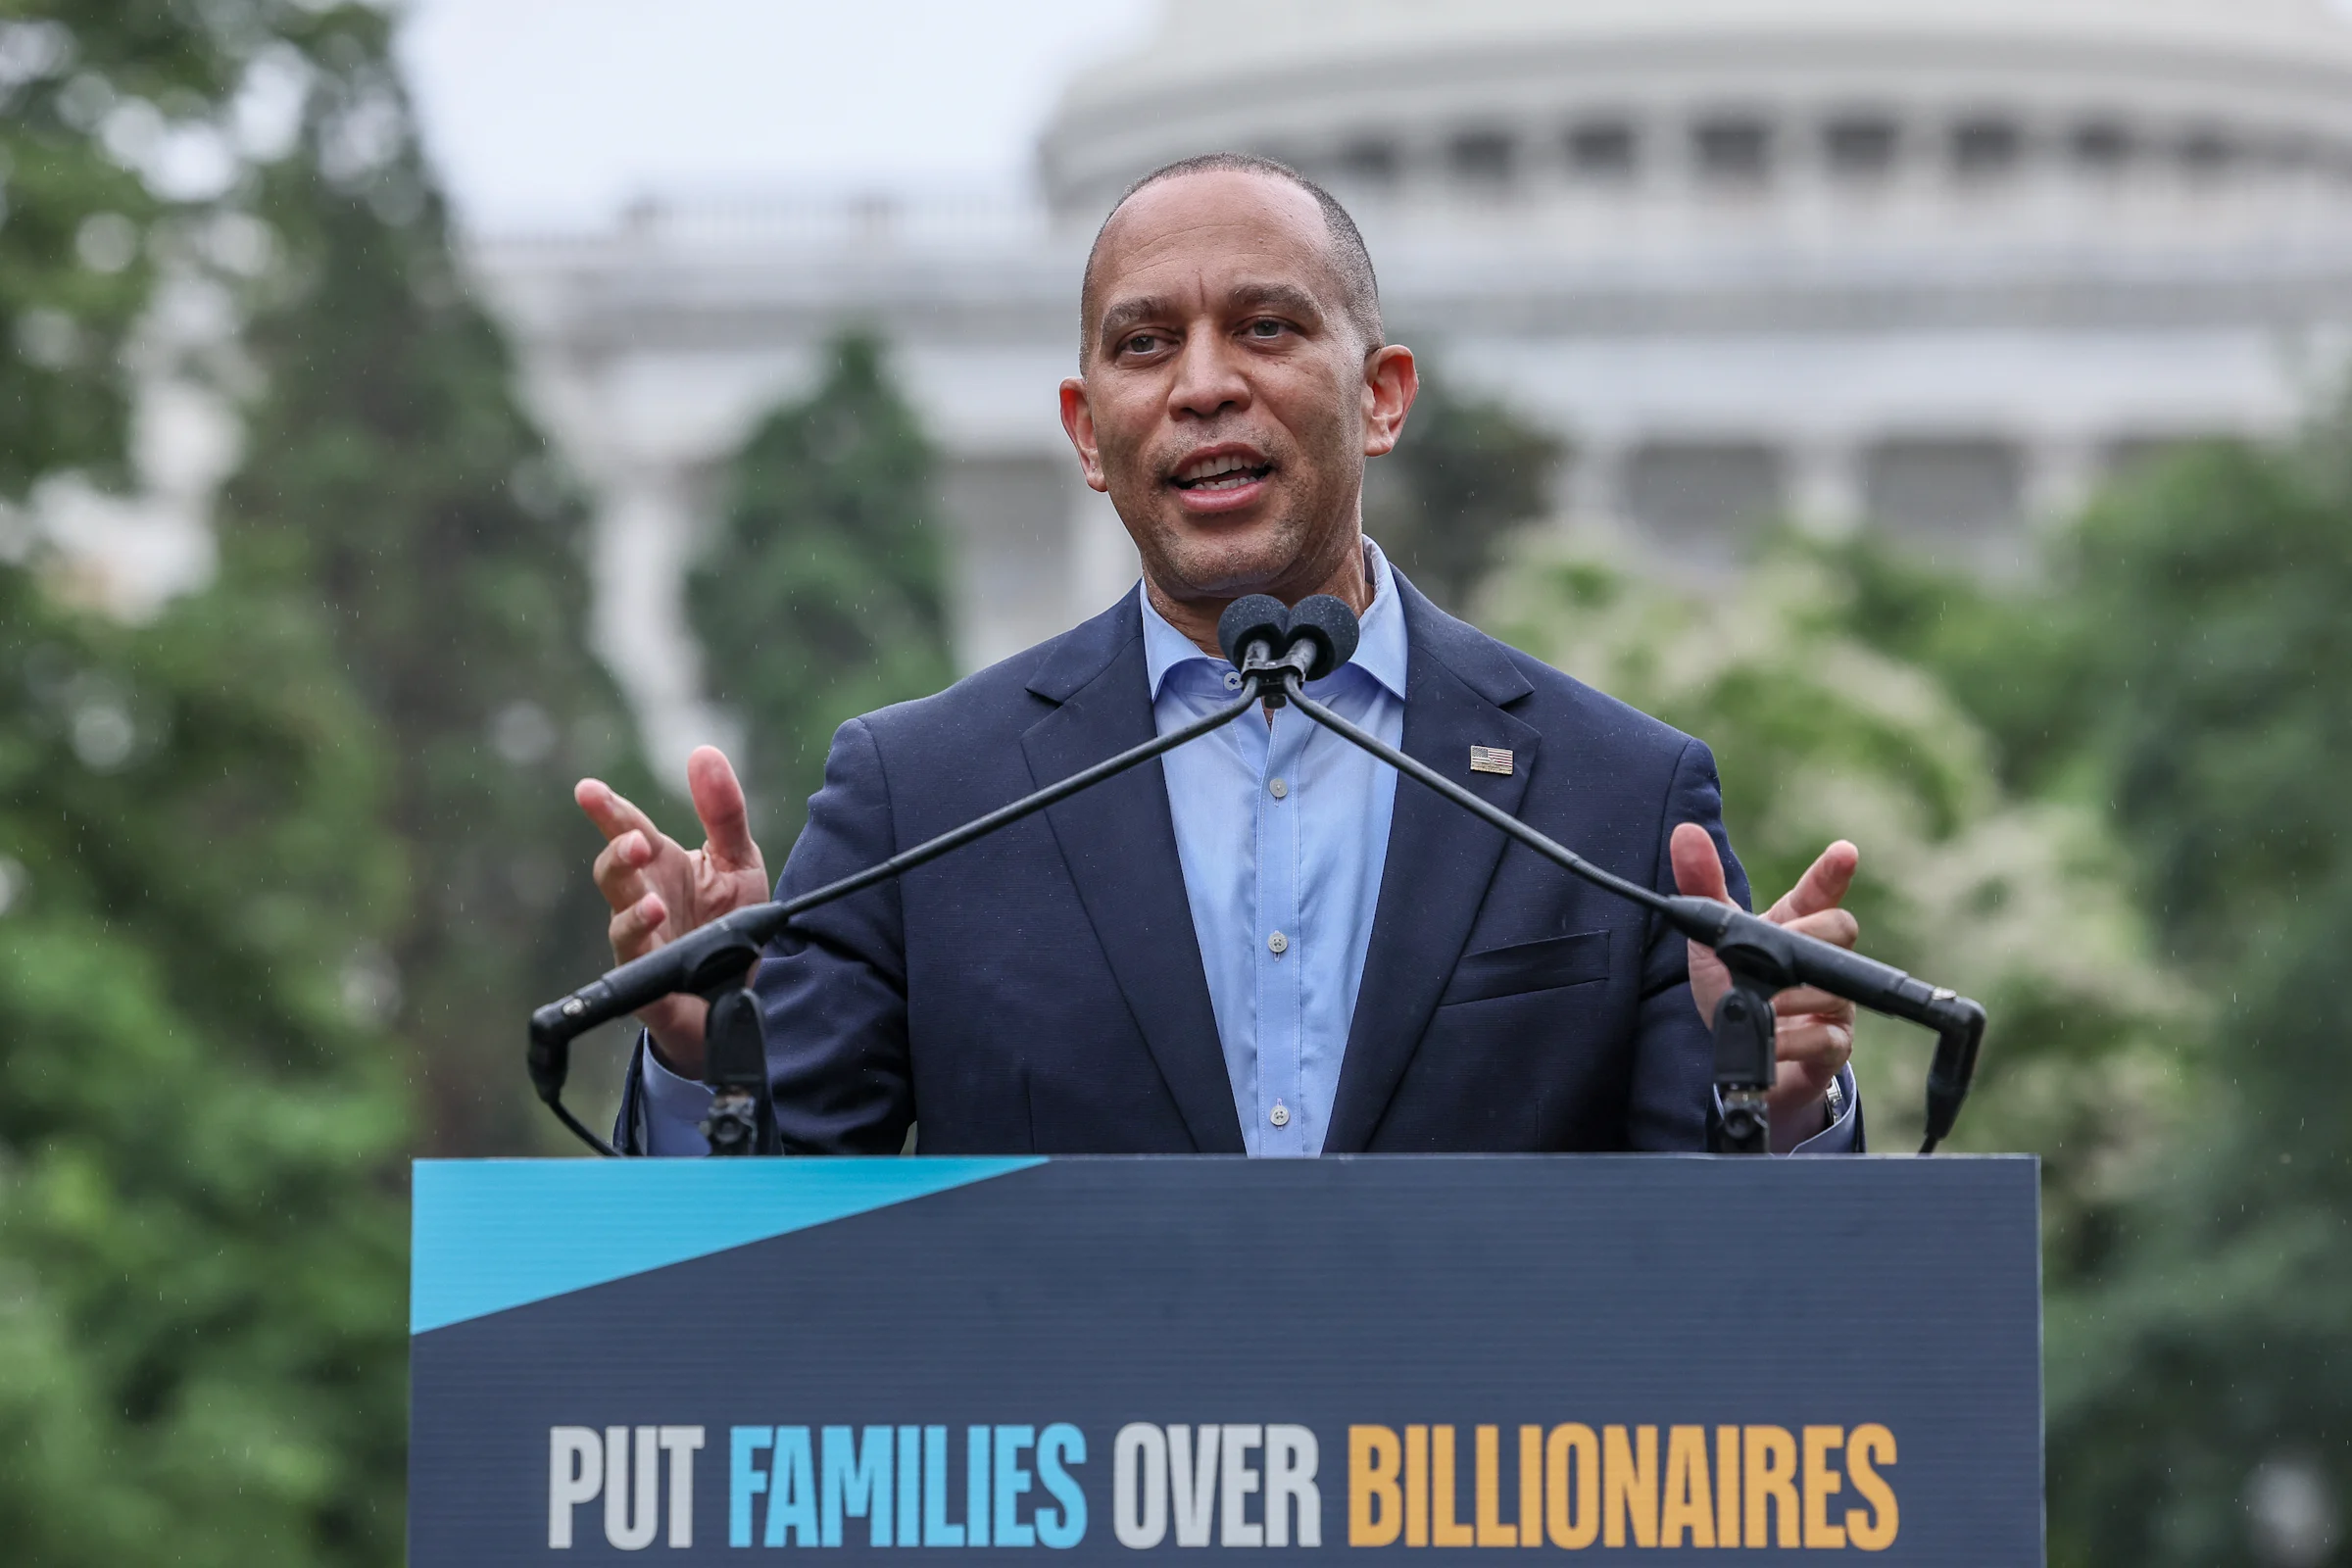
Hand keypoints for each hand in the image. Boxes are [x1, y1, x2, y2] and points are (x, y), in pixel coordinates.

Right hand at [575, 746, 770, 1078]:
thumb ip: (724, 810)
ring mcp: (642, 942)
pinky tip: (658, 927)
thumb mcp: (738, 860)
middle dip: (617, 854)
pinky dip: (644, 947)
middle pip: (614, 871)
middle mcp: (643, 900)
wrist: (739, 990)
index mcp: (661, 867)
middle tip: (634, 840)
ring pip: (620, 920)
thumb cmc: (727, 922)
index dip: (608, 809)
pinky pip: (636, 965)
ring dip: (631, 906)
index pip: (629, 830)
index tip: (588, 790)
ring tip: (654, 899)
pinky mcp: (649, 983)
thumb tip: (704, 752)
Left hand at [1670, 824, 1860, 1148]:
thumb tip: (1684, 833)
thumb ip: (1700, 886)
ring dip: (1791, 996)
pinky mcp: (1832, 1045)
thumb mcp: (1711, 938)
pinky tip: (1773, 1039)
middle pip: (1841, 929)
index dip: (1832, 872)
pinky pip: (1828, 1038)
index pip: (1820, 891)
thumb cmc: (1733, 987)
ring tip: (1762, 1004)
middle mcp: (1820, 960)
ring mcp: (1832, 1002)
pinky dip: (1793, 1038)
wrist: (1740, 1055)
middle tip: (1773, 953)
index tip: (1844, 852)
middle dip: (1809, 936)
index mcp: (1793, 925)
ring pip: (1834, 987)